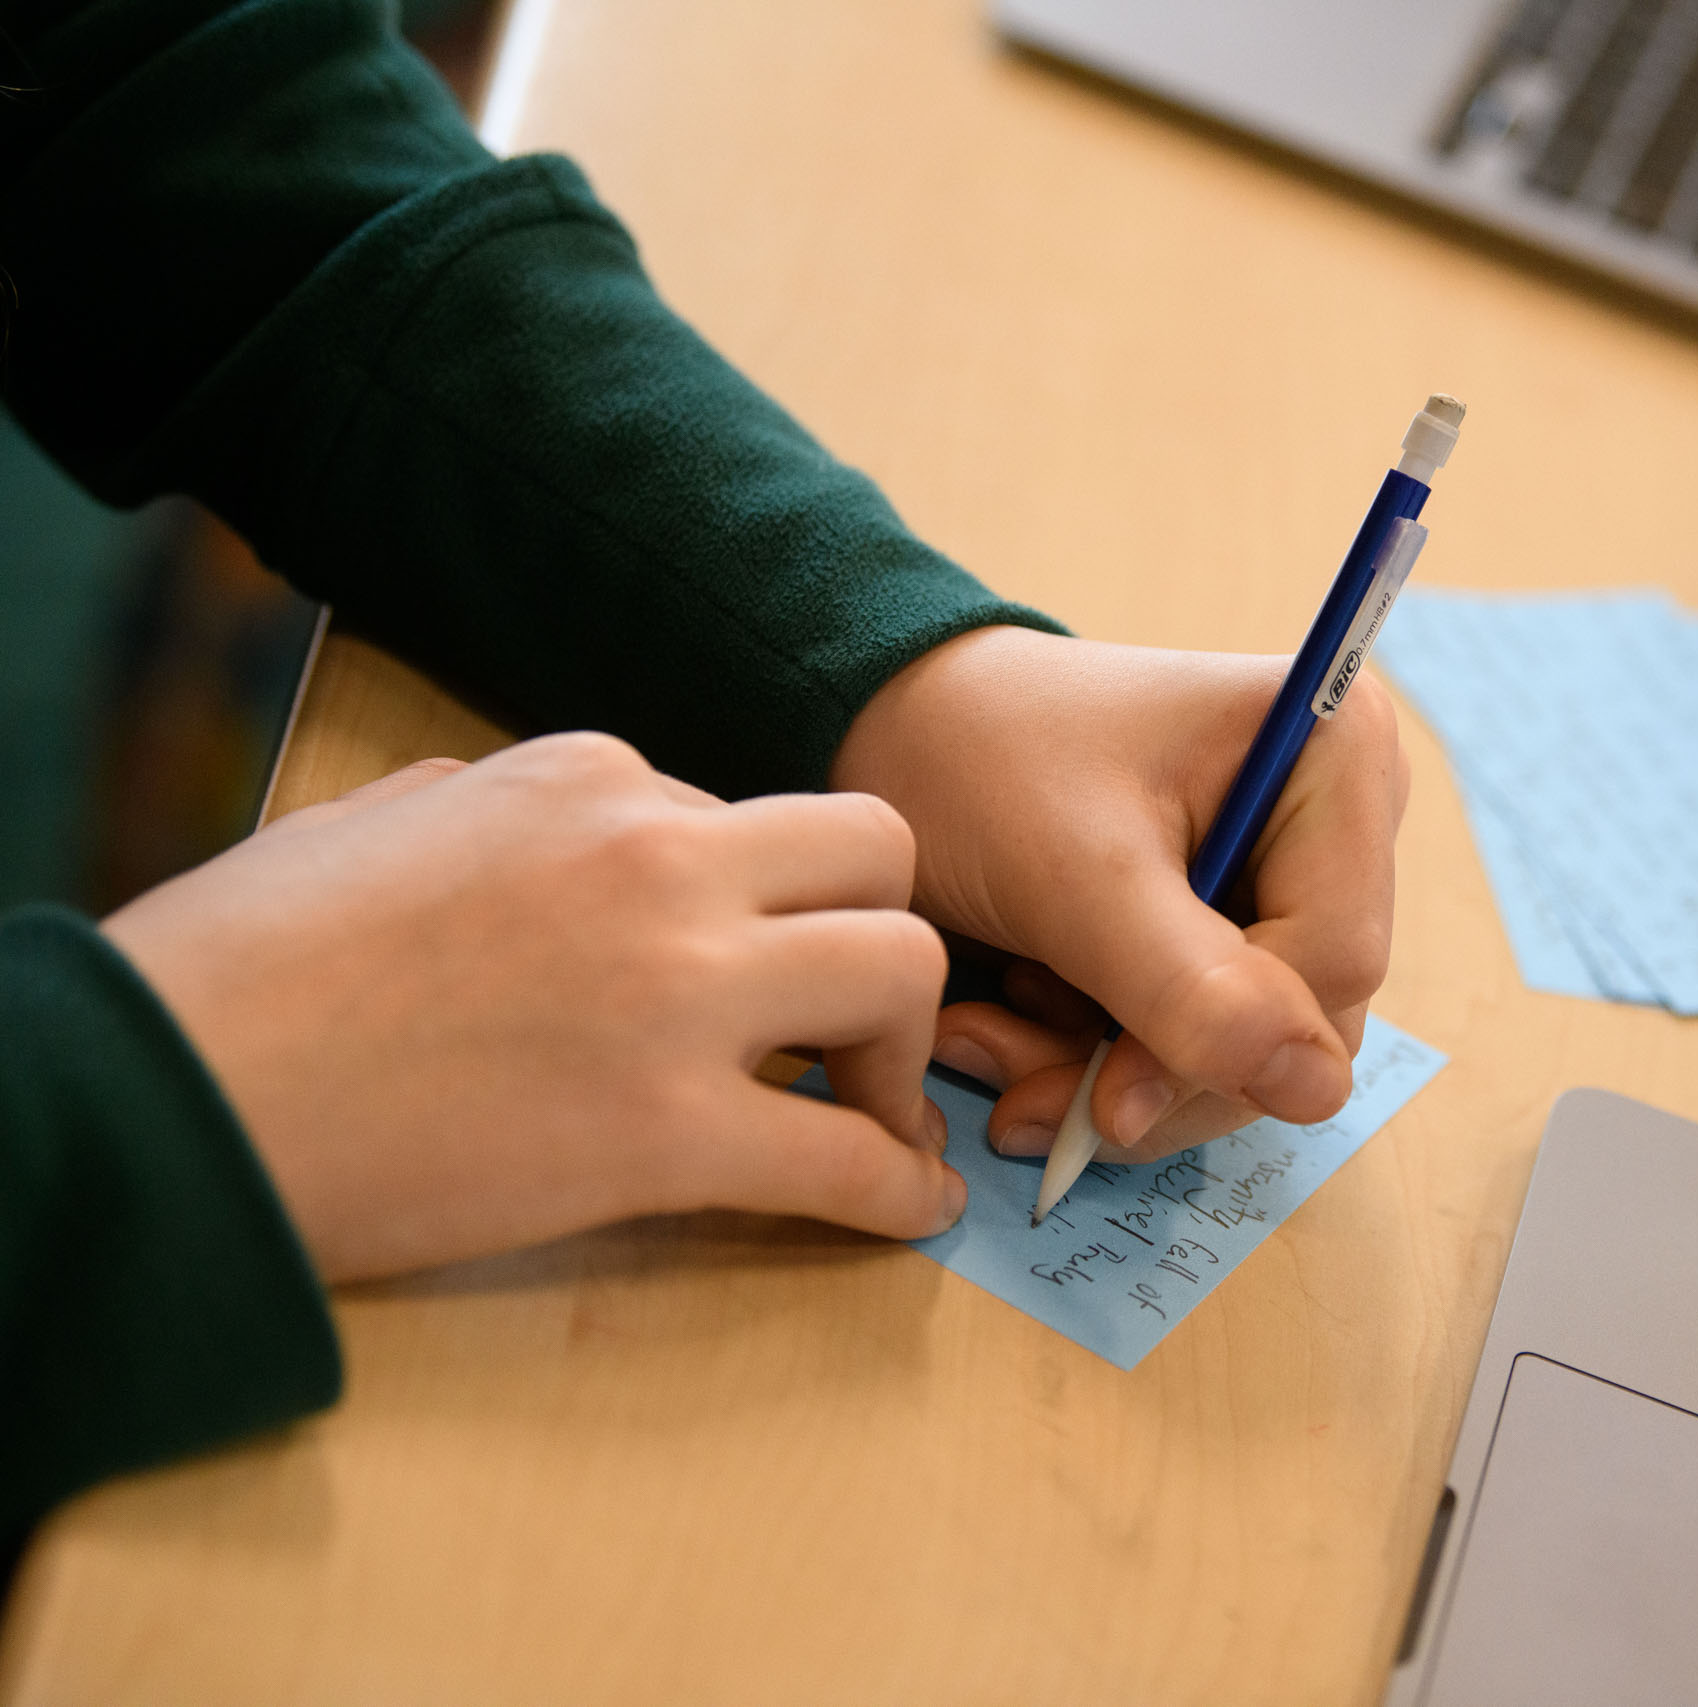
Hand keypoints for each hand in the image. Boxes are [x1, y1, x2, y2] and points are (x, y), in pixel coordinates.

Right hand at [102, 734, 964, 1280]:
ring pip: (903, 969)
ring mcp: (673, 989)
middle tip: (845, 1025)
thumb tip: (539, 823)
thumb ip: (487, 805)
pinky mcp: (666, 1135)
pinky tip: (898, 1209)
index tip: (730, 968)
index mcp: (583, 778)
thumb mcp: (374, 822)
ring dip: (900, 1049)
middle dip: (880, 933)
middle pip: (877, 853)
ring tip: (863, 1112)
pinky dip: (893, 1188)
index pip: (738, 817)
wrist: (164, 1096)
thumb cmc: (237, 970)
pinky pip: (846, 1155)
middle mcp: (653, 855)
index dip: (747, 903)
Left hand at [832, 626, 1408, 1162]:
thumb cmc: (979, 758)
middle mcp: (1337, 817)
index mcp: (1333, 756)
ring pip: (1246, 1052)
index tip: (1105, 1095)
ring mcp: (1288, 879)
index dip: (1229, 1044)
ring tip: (994, 1037)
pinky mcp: (1236, 929)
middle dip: (1152, 1073)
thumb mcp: (1076, 879)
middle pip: (1300, 1020)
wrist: (894, 728)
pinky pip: (1200, 1044)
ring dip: (1109, 1078)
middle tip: (1020, 1087)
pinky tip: (1016, 1016)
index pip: (1336, 956)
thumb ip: (1196, 989)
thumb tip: (1318, 1089)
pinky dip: (1098, 1061)